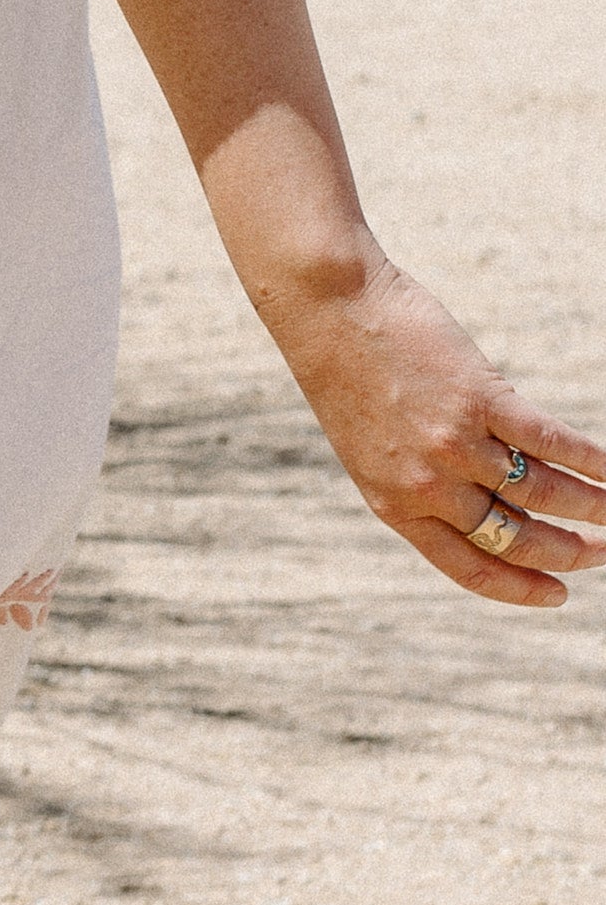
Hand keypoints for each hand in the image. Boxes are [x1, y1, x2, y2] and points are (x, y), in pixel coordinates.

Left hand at [261, 258, 605, 608]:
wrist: (327, 310)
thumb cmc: (347, 374)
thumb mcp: (372, 447)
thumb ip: (423, 478)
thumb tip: (492, 493)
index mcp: (394, 505)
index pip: (470, 567)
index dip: (521, 587)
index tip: (558, 595)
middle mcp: (426, 485)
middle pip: (514, 537)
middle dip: (567, 553)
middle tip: (602, 552)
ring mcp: (454, 444)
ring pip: (542, 493)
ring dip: (591, 507)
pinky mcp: (480, 399)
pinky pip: (551, 442)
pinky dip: (592, 460)